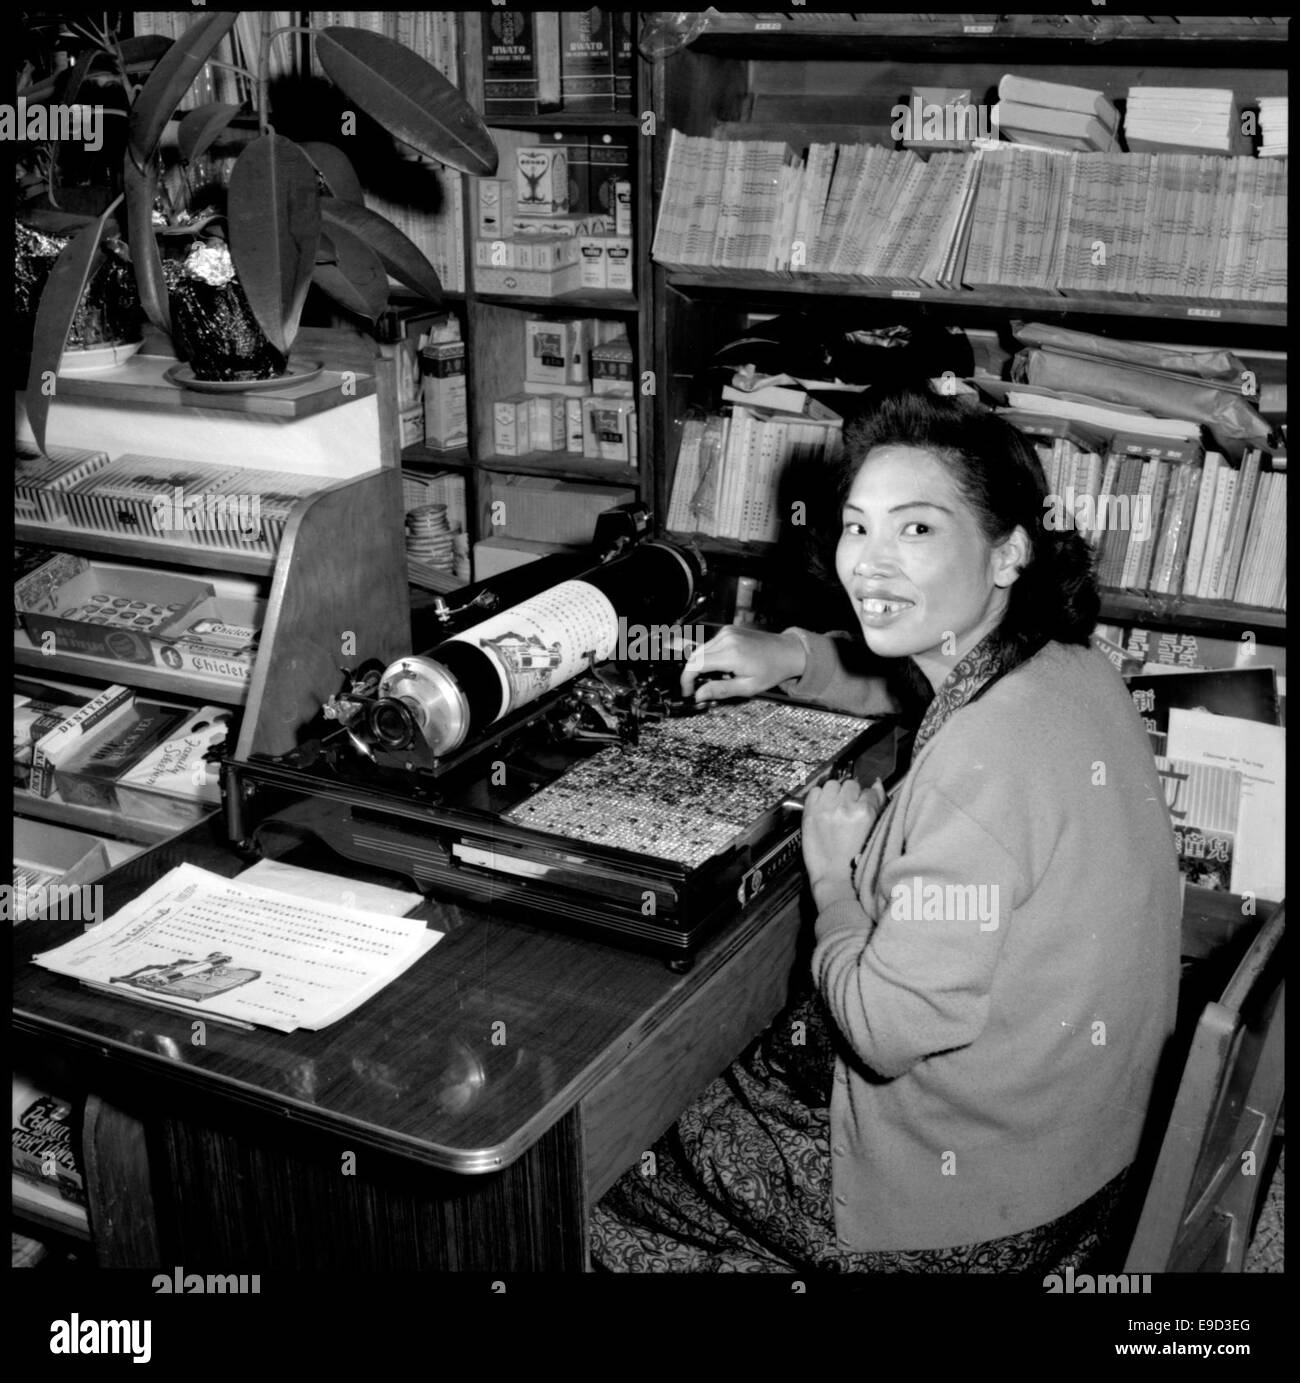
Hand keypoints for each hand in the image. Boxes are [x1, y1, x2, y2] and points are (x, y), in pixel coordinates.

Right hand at [680, 625, 806, 702]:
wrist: (788, 651)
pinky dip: (709, 656)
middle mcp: (726, 639)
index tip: (688, 691)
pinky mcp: (729, 629)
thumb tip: (699, 695)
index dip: (687, 680)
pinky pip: (710, 644)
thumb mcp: (748, 687)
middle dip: (691, 674)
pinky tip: (721, 666)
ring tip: (714, 678)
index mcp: (731, 654)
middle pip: (694, 656)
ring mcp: (727, 632)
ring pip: (700, 650)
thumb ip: (720, 690)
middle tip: (697, 689)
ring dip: (700, 665)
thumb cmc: (772, 670)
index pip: (695, 665)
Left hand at [802, 777, 886, 907]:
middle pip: (850, 784)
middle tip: (847, 809)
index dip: (865, 798)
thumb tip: (876, 784)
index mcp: (865, 812)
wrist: (835, 877)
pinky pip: (815, 791)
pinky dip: (819, 797)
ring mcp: (826, 809)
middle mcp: (845, 807)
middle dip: (850, 795)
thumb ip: (877, 806)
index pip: (869, 791)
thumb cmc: (856, 860)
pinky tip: (823, 809)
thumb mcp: (873, 831)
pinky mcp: (810, 813)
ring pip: (833, 784)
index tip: (861, 804)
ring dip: (835, 793)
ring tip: (835, 808)